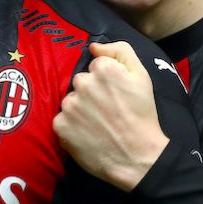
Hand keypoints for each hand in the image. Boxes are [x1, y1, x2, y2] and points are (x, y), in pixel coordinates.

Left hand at [53, 41, 169, 191]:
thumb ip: (120, 51)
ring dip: (80, 110)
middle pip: (81, 82)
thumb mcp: (141, 76)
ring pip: (70, 101)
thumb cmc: (142, 115)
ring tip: (98, 124)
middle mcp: (83, 83)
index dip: (106, 81)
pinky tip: (87, 134)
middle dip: (91, 94)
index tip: (115, 95)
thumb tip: (93, 47)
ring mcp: (69, 105)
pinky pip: (61, 120)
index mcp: (103, 69)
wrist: (138, 157)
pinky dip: (71, 127)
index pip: (95, 67)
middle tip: (106, 111)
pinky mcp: (60, 125)